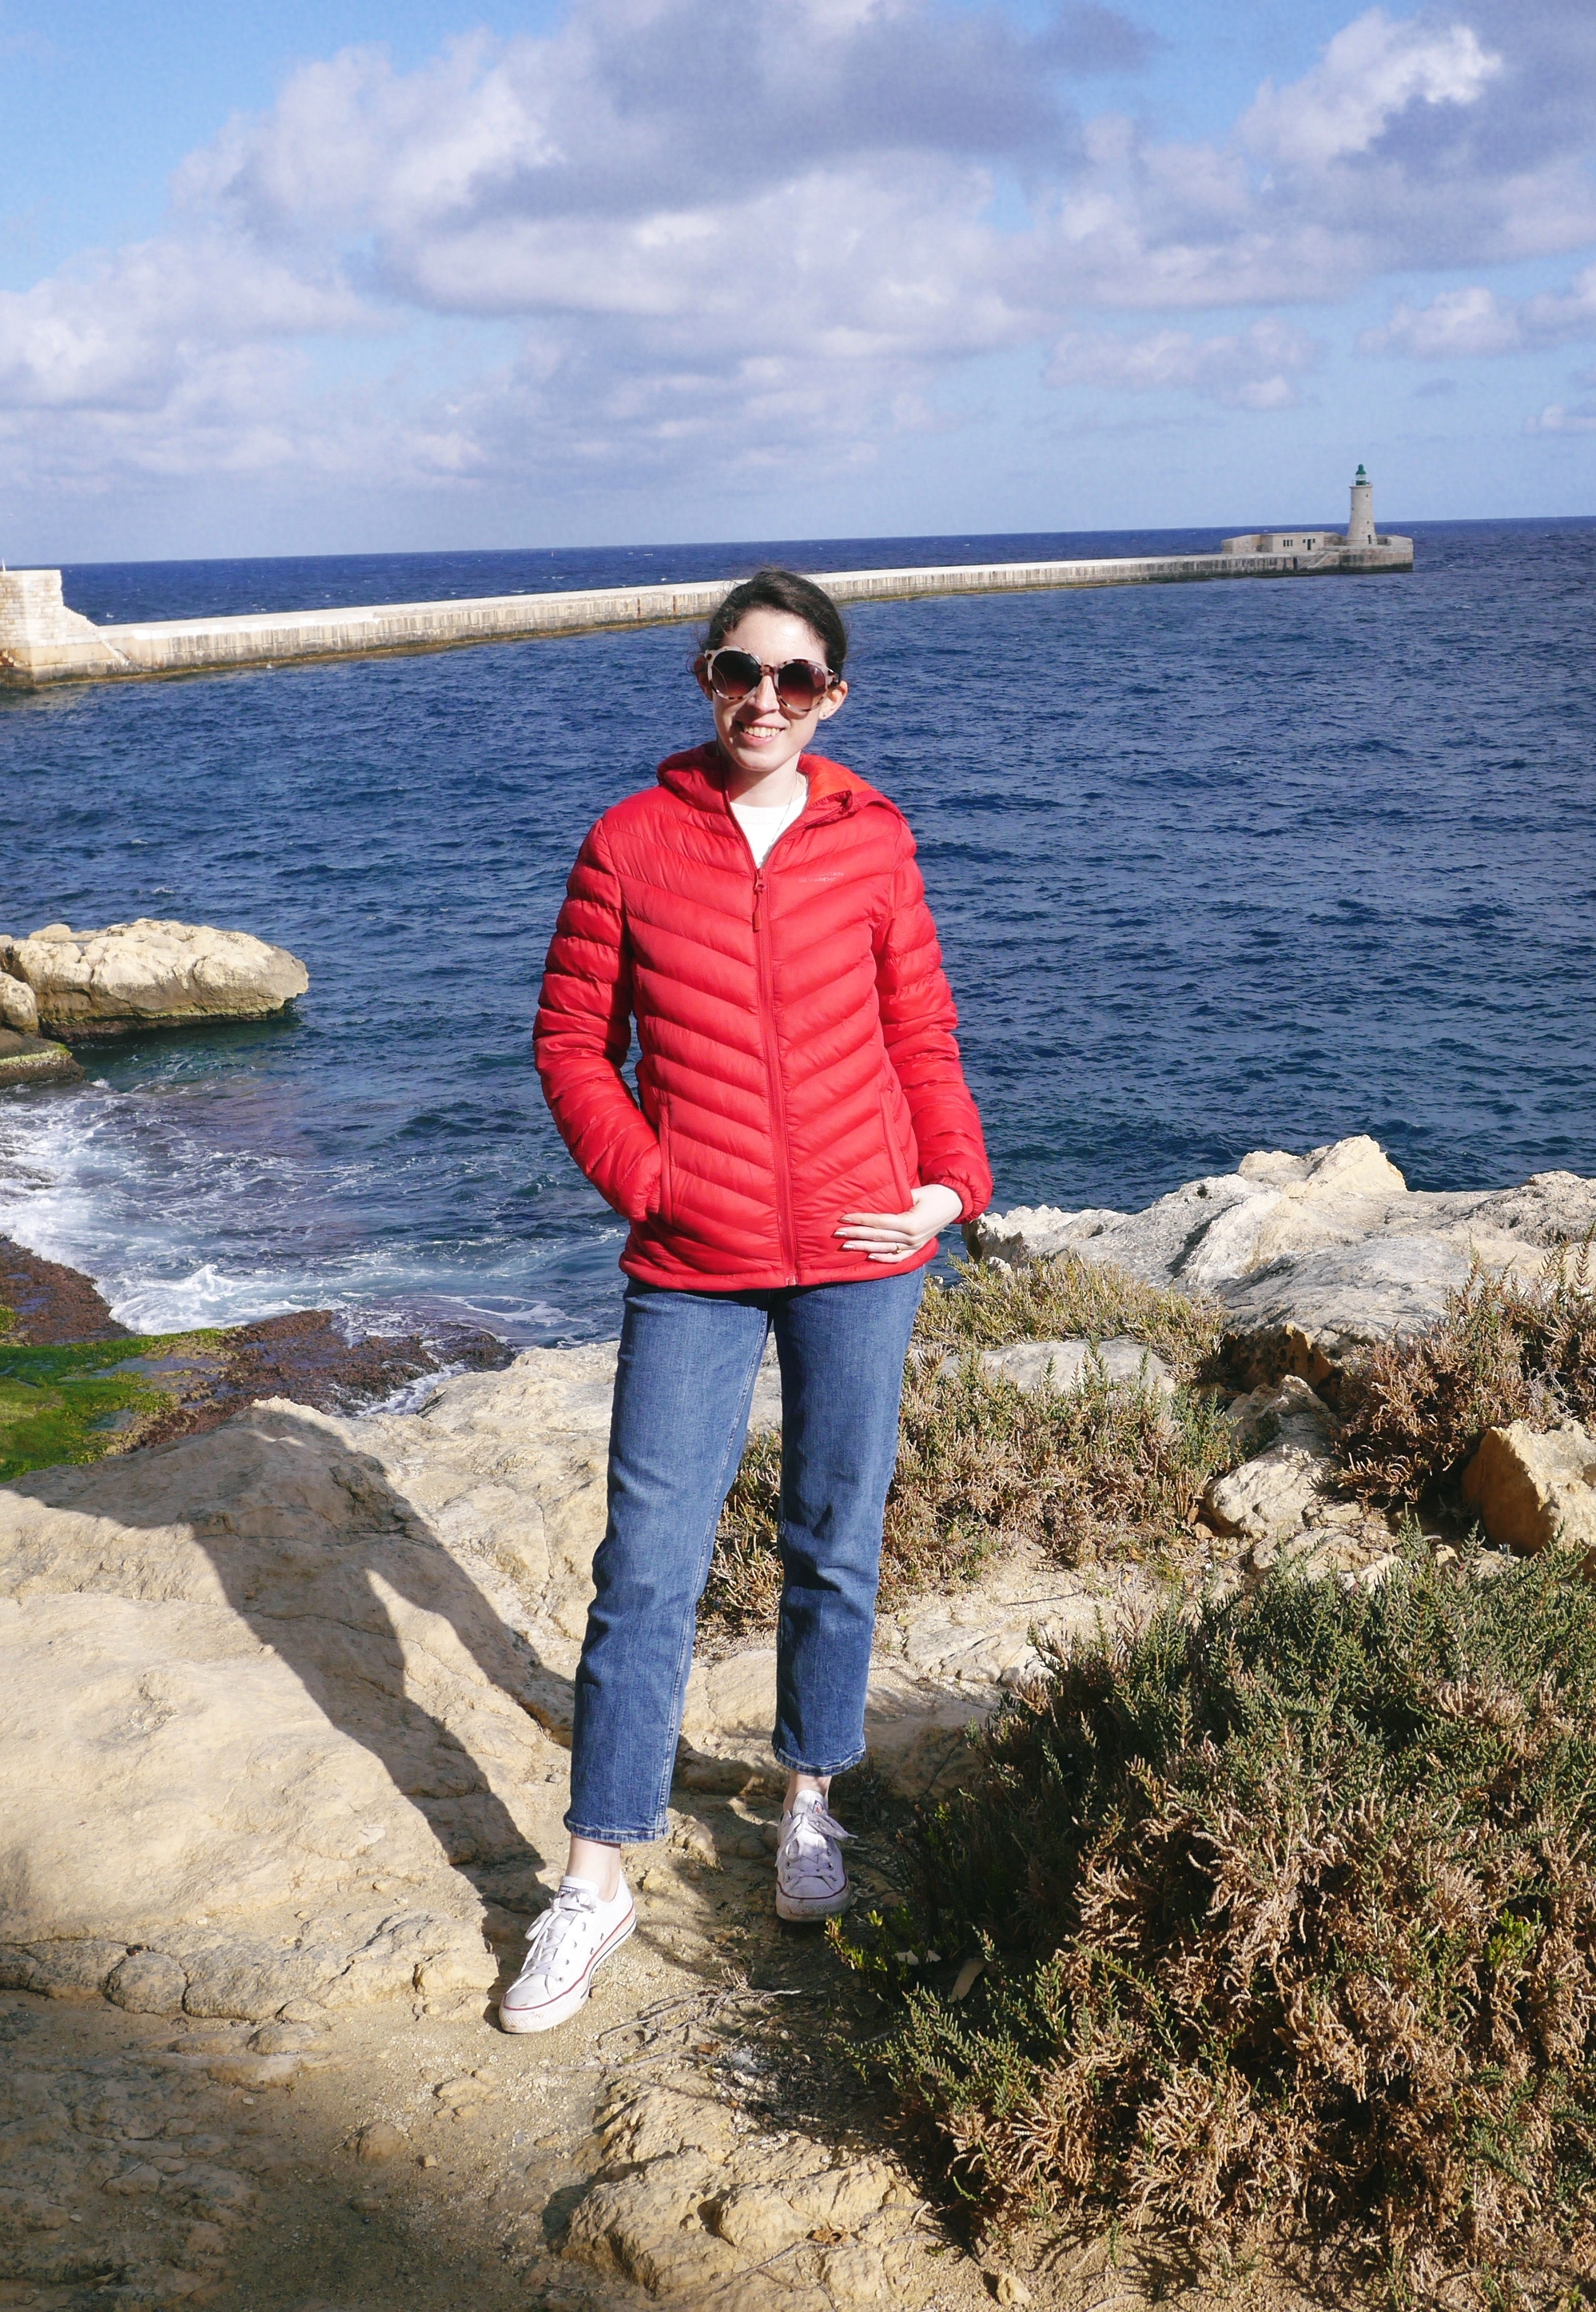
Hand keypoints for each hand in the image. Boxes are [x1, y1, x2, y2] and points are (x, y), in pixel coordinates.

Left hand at [836, 1183, 963, 1261]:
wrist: (956, 1202)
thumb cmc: (934, 1193)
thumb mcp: (916, 1192)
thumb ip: (897, 1198)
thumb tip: (874, 1197)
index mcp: (911, 1222)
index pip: (879, 1222)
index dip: (861, 1220)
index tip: (844, 1218)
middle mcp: (912, 1237)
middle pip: (878, 1237)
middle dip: (856, 1235)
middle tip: (838, 1233)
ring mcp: (915, 1245)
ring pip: (885, 1249)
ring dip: (864, 1247)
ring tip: (846, 1245)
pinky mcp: (918, 1248)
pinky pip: (898, 1257)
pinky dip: (883, 1258)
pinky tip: (869, 1256)